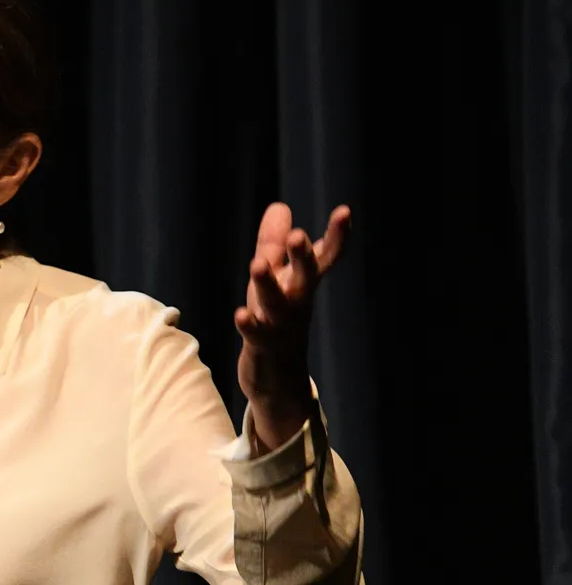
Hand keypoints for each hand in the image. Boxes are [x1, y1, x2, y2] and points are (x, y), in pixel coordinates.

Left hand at [233, 201, 351, 449]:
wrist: (279, 378)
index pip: (324, 257)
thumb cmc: (276, 319)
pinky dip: (249, 325)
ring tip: (256, 264)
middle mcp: (297, 302)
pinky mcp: (262, 346)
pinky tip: (240, 314)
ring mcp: (282, 325)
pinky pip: (257, 335)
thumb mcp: (274, 277)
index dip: (336, 236)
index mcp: (302, 283)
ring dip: (268, 285)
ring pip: (277, 303)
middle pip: (304, 277)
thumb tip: (279, 206)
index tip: (344, 211)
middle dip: (302, 256)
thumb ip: (273, 243)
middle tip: (298, 236)